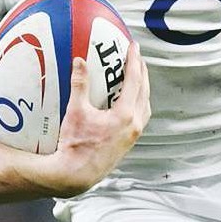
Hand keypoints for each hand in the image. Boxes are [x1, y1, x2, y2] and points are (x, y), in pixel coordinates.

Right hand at [37, 42, 150, 196]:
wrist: (76, 175)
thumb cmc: (75, 145)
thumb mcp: (76, 112)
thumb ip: (79, 84)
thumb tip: (79, 61)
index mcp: (126, 115)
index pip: (134, 80)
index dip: (134, 60)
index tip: (133, 46)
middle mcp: (135, 124)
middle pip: (145, 90)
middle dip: (142, 71)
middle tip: (137, 56)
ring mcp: (133, 134)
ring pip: (145, 104)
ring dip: (143, 88)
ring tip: (137, 76)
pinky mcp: (129, 142)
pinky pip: (140, 116)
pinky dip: (139, 102)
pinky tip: (129, 101)